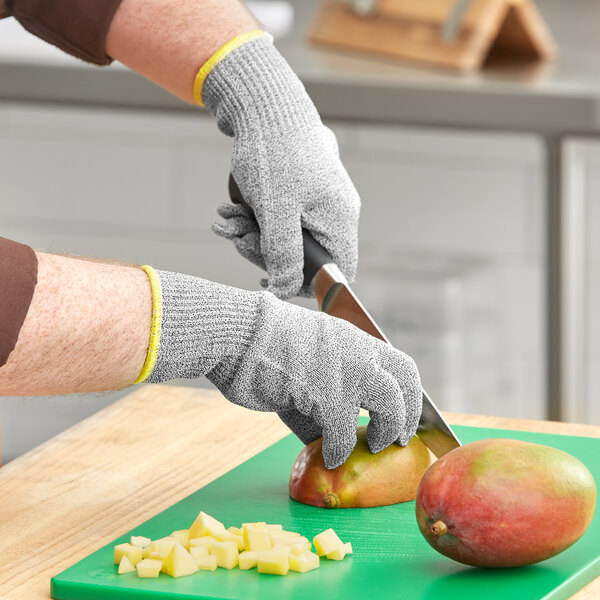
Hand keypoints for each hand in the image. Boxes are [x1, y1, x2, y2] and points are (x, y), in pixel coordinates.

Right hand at [146, 271, 421, 468]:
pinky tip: (330, 457)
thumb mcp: (302, 370)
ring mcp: (344, 369)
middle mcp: (356, 350)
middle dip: (410, 412)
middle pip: (406, 378)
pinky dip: (339, 449)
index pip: (398, 363)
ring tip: (374, 446)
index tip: (405, 416)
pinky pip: (344, 430)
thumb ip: (319, 402)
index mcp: (352, 339)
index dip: (408, 392)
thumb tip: (326, 440)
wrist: (237, 335)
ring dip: (386, 428)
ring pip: (389, 401)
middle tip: (399, 438)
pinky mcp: (325, 391)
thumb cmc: (261, 350)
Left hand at [204, 34, 359, 299]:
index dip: (309, 286)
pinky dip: (253, 217)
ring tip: (227, 219)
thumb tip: (285, 290)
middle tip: (238, 239)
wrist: (263, 101)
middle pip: (304, 256)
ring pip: (286, 236)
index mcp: (339, 219)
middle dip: (265, 252)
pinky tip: (230, 209)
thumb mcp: (276, 212)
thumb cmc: (273, 154)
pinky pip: (278, 217)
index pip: (339, 271)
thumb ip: (284, 254)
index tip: (273, 280)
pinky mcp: (298, 189)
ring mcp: (316, 199)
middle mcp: (333, 212)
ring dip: (252, 233)